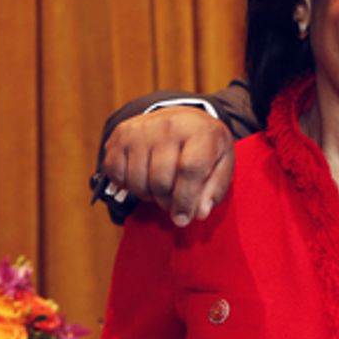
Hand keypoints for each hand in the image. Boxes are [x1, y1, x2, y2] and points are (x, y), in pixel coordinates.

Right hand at [101, 107, 233, 226]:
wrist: (183, 119)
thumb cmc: (205, 146)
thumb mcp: (222, 163)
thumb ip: (215, 189)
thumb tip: (199, 213)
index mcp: (201, 131)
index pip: (189, 170)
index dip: (185, 200)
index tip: (183, 219)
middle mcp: (169, 125)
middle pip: (161, 180)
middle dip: (167, 201)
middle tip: (173, 202)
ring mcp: (142, 128)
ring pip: (137, 181)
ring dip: (148, 195)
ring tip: (161, 187)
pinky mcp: (121, 133)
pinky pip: (116, 173)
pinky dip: (127, 184)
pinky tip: (143, 176)